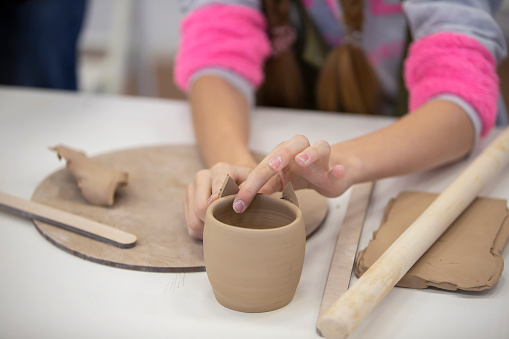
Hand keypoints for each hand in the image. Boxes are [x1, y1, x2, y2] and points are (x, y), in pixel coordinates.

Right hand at [183, 162, 252, 238]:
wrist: (236, 178)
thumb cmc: (248, 183)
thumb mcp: (255, 183)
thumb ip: (252, 191)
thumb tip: (249, 203)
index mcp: (220, 170)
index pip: (216, 192)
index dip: (221, 207)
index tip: (227, 217)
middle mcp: (202, 176)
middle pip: (201, 208)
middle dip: (214, 221)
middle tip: (229, 227)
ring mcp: (192, 188)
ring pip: (192, 219)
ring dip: (206, 229)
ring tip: (222, 228)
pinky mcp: (187, 200)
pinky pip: (189, 223)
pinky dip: (200, 231)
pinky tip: (213, 226)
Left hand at [232, 135, 349, 212]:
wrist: (331, 172)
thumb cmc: (302, 173)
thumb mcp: (279, 181)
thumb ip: (264, 186)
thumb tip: (242, 198)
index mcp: (283, 153)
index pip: (264, 166)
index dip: (251, 185)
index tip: (240, 204)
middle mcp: (301, 150)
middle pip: (290, 146)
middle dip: (280, 155)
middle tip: (271, 166)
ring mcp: (321, 159)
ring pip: (319, 147)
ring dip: (310, 153)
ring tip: (302, 161)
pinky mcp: (336, 169)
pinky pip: (339, 167)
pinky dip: (338, 169)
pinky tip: (337, 172)